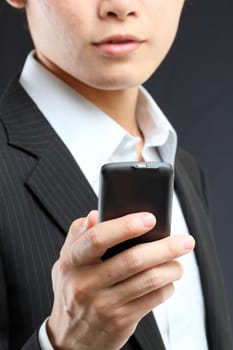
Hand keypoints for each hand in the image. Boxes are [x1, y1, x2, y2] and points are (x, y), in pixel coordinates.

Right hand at [47, 210, 194, 349]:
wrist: (70, 339)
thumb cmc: (72, 290)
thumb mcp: (66, 261)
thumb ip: (78, 235)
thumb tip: (95, 215)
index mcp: (73, 262)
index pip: (98, 238)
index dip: (126, 226)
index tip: (150, 219)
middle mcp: (87, 283)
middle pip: (133, 260)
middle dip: (165, 247)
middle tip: (185, 241)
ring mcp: (105, 304)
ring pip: (149, 280)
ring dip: (171, 268)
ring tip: (178, 262)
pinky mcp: (121, 321)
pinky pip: (153, 300)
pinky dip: (167, 287)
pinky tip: (167, 281)